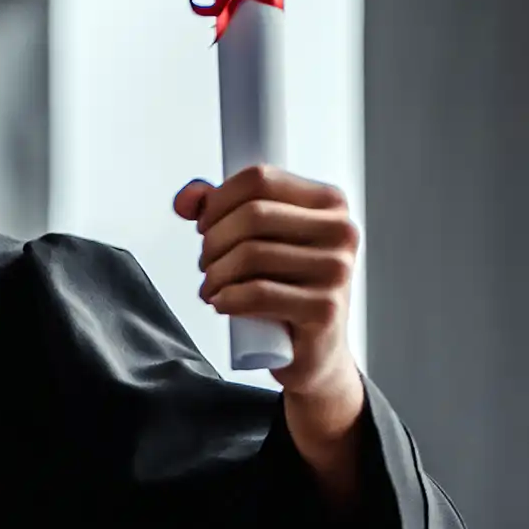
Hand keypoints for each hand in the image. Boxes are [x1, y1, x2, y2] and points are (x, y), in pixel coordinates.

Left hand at [179, 165, 367, 478]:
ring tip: (214, 287)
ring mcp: (338, 270)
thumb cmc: (282, 285)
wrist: (312, 350)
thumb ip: (215, 208)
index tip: (204, 226)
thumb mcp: (252, 239)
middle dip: (213, 241)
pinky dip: (226, 298)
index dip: (218, 200)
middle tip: (207, 264)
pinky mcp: (325, 309)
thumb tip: (186, 199)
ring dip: (215, 273)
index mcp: (330, 202)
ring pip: (250, 254)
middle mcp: (342, 231)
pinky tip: (222, 304)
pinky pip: (256, 293)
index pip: (260, 178)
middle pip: (252, 215)